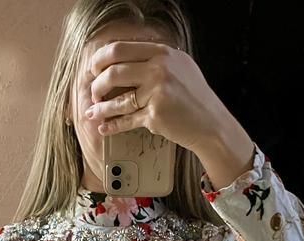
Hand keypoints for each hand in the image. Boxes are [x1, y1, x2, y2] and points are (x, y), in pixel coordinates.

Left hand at [85, 39, 234, 154]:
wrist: (211, 124)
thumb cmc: (194, 97)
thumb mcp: (180, 67)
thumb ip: (157, 59)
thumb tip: (125, 57)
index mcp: (162, 53)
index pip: (120, 49)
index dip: (100, 59)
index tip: (94, 69)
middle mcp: (158, 70)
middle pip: (113, 72)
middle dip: (97, 83)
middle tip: (93, 92)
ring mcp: (156, 93)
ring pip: (117, 99)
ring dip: (100, 107)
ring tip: (93, 112)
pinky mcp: (154, 116)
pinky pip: (126, 120)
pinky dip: (112, 126)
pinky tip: (104, 128)